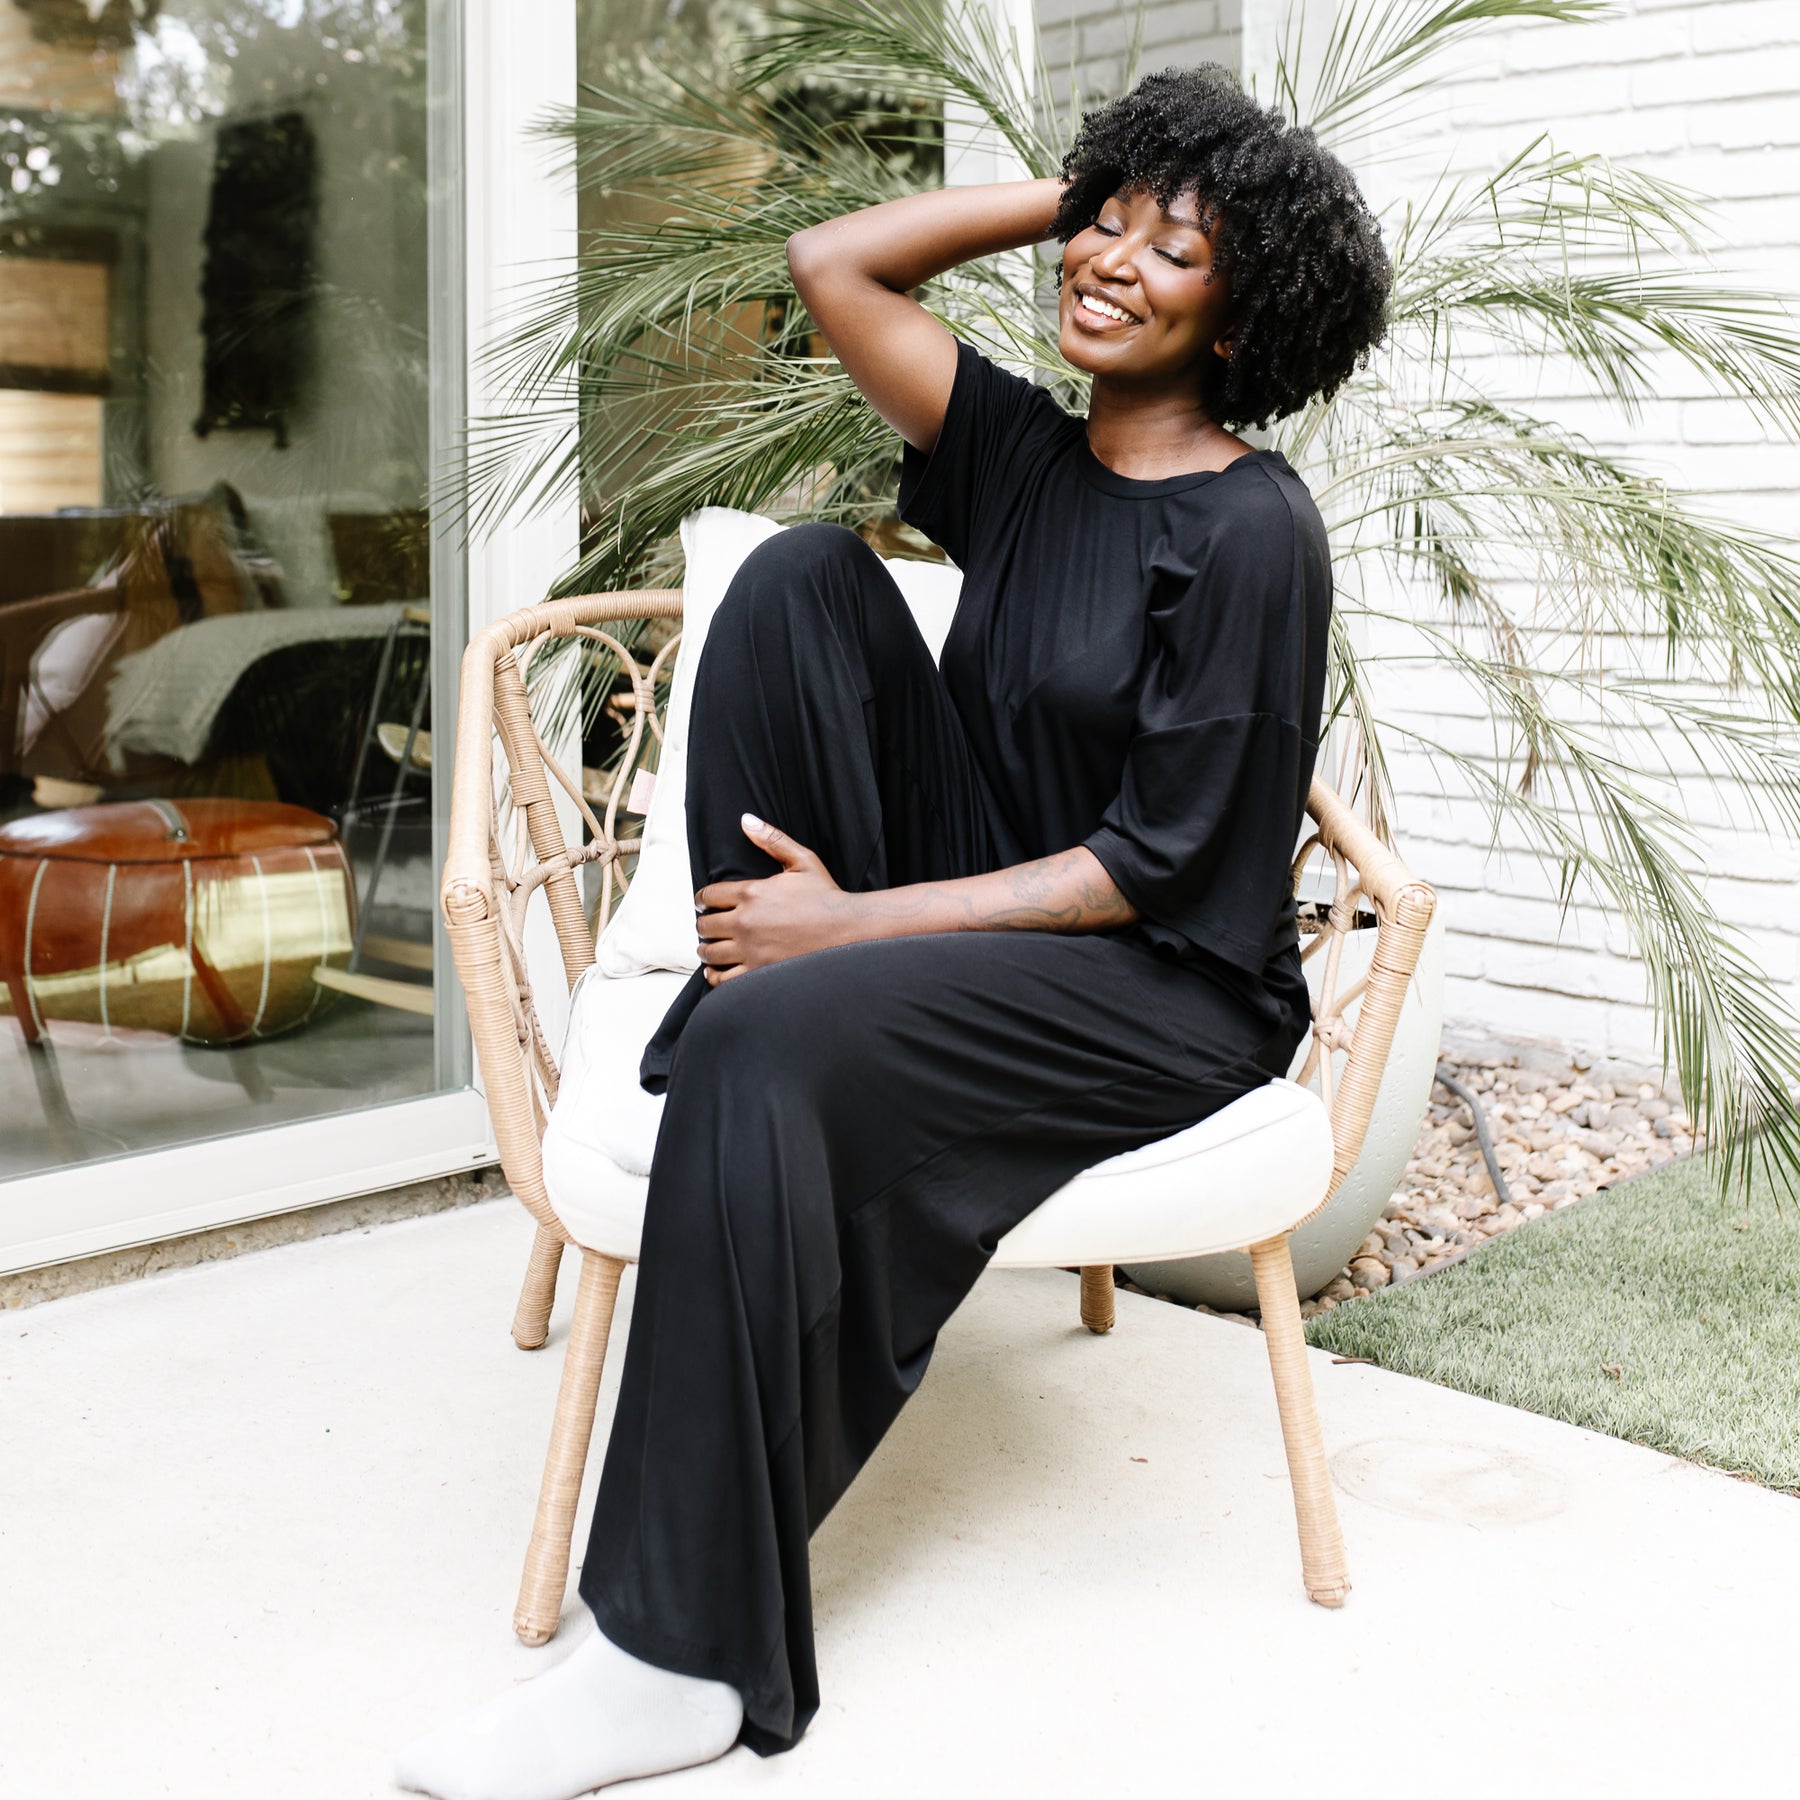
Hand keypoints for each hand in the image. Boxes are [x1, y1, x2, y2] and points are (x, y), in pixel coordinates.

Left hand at [695, 815, 865, 984]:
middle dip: (705, 924)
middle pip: (705, 925)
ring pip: (709, 952)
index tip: (704, 903)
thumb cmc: (826, 896)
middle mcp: (746, 921)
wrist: (848, 930)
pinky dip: (714, 974)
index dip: (702, 899)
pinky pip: (722, 978)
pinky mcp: (759, 971)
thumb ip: (772, 839)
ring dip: (706, 949)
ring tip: (712, 947)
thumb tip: (746, 820)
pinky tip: (718, 969)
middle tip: (710, 925)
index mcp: (752, 892)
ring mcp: (751, 949)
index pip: (708, 895)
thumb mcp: (802, 860)